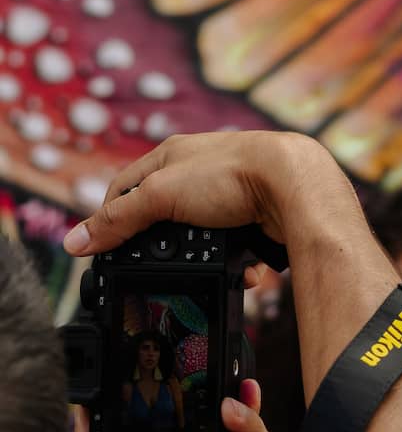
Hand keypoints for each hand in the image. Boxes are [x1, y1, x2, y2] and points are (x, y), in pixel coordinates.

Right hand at [62, 131, 358, 259]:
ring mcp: (229, 197)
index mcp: (170, 158)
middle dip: (166, 248)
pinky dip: (236, 266)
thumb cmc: (230, 174)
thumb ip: (120, 220)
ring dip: (205, 261)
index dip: (112, 219)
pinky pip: (236, 251)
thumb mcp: (161, 196)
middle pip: (165, 218)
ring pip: (204, 240)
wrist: (294, 187)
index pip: (125, 189)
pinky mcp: (254, 221)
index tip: (105, 249)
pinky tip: (242, 274)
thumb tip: (76, 243)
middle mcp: (200, 174)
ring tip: (208, 273)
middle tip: (161, 271)